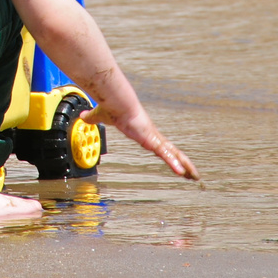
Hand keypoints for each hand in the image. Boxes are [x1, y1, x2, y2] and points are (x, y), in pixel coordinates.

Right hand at [78, 104, 198, 180]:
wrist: (116, 101)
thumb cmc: (112, 107)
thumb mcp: (101, 116)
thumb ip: (94, 118)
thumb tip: (82, 116)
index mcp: (144, 133)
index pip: (160, 146)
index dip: (168, 153)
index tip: (175, 161)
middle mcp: (152, 136)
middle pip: (172, 152)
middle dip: (183, 163)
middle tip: (193, 174)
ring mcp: (153, 138)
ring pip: (173, 155)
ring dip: (185, 166)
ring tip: (195, 177)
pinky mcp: (151, 139)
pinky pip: (165, 154)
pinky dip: (173, 163)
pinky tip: (181, 173)